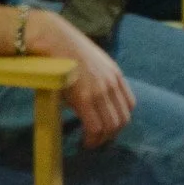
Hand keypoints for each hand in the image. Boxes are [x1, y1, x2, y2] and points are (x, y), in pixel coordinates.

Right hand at [28, 10, 135, 148]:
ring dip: (102, 140)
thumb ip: (98, 80)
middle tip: (98, 141)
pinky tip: (84, 142)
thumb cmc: (67, 51)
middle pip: (122, 119)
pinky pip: (95, 127)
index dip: (120, 120)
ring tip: (90, 144)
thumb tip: (92, 98)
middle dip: (111, 135)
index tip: (108, 128)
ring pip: (111, 126)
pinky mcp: (84, 99)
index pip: (130, 105)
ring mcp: (100, 92)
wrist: (54, 40)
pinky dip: (92, 139)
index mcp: (115, 75)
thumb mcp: (92, 63)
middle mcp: (112, 84)